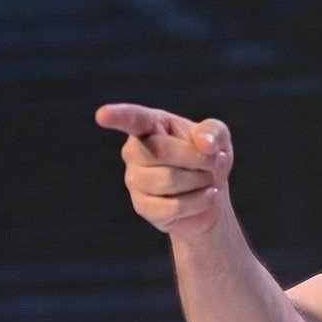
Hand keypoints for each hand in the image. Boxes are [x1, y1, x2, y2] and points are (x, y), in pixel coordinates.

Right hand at [94, 103, 231, 234]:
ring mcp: (134, 180)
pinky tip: (206, 196)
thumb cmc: (208, 159)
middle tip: (214, 162)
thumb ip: (214, 132)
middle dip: (197, 157)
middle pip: (161, 150)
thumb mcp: (218, 139)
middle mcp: (134, 151)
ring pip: (169, 180)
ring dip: (201, 180)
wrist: (210, 196)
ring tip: (208, 180)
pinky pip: (172, 206)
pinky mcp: (142, 207)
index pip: (132, 119)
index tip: (103, 115)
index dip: (117, 116)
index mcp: (150, 126)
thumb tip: (205, 143)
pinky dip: (199, 202)